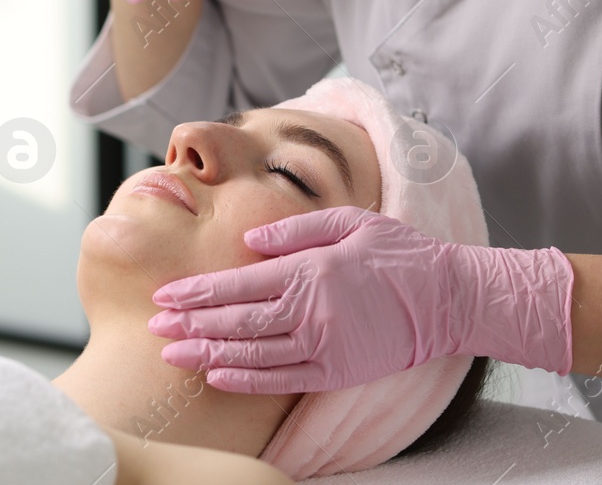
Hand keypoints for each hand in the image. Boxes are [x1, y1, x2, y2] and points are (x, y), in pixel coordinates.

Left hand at [145, 206, 574, 393]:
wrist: (447, 297)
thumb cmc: (398, 252)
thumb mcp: (350, 221)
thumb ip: (295, 230)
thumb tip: (248, 241)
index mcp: (310, 271)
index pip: (239, 285)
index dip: (198, 292)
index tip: (165, 294)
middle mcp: (311, 312)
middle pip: (236, 322)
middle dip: (191, 324)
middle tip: (154, 326)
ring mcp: (323, 347)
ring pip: (252, 354)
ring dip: (207, 354)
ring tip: (173, 353)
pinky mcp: (336, 372)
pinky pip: (280, 380)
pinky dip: (245, 379)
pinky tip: (217, 376)